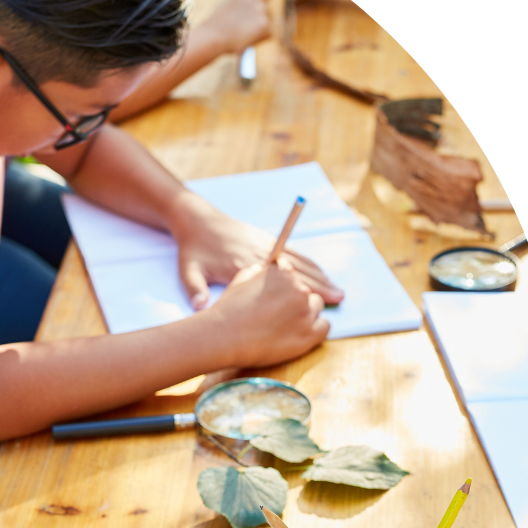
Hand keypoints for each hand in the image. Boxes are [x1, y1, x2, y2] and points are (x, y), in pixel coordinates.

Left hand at [173, 194, 344, 310]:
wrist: (197, 220)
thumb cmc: (192, 249)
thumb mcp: (188, 270)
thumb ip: (194, 289)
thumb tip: (200, 307)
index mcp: (243, 264)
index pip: (277, 282)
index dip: (300, 291)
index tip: (317, 303)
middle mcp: (260, 253)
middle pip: (296, 270)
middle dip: (319, 284)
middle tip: (340, 297)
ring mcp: (265, 245)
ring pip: (299, 261)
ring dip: (320, 274)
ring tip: (337, 288)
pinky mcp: (266, 239)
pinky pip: (293, 251)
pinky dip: (309, 263)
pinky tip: (321, 272)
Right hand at [197, 0, 273, 55]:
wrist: (213, 37)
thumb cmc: (215, 24)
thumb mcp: (228, 5)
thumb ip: (243, 3)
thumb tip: (250, 6)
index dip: (265, 0)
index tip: (263, 8)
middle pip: (269, 10)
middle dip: (261, 20)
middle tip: (248, 30)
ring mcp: (262, 11)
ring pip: (269, 23)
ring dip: (260, 30)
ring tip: (243, 36)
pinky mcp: (265, 25)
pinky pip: (269, 34)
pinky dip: (260, 40)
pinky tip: (246, 41)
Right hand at [203, 259, 329, 366]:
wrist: (222, 338)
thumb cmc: (227, 311)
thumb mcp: (239, 281)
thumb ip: (256, 273)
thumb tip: (262, 270)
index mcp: (282, 273)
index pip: (293, 274)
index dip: (286, 286)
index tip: (281, 296)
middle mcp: (298, 289)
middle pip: (306, 291)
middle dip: (294, 300)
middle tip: (279, 314)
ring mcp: (304, 312)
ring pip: (317, 307)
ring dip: (306, 313)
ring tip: (286, 325)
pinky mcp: (308, 335)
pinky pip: (325, 326)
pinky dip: (316, 329)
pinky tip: (302, 333)